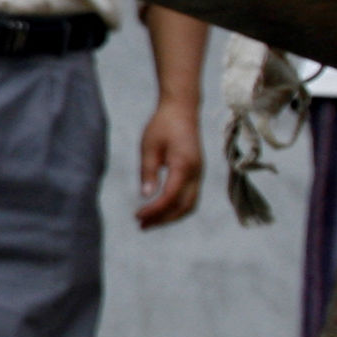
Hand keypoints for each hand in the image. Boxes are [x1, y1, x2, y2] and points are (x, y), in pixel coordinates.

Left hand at [135, 98, 203, 227]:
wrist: (182, 109)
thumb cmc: (163, 125)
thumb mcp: (149, 146)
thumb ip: (148, 171)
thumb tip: (146, 195)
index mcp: (184, 166)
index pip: (170, 197)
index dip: (154, 210)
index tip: (137, 216)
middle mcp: (196, 173)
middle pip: (184, 207)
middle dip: (163, 219)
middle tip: (141, 226)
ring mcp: (199, 174)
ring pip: (189, 205)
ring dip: (170, 216)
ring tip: (148, 222)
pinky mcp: (197, 173)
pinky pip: (190, 197)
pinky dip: (176, 208)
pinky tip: (159, 209)